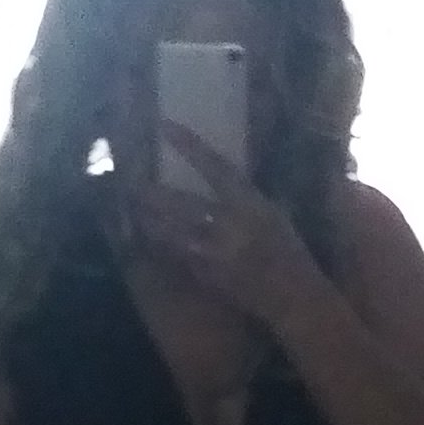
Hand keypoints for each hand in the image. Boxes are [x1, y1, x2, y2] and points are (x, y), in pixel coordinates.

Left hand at [135, 130, 324, 330]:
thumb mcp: (275, 214)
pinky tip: (150, 237)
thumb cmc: (290, 252)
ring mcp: (213, 252)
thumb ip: (245, 198)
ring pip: (170, 231)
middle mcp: (228, 225)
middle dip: (152, 192)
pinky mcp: (204, 274)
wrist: (293, 298)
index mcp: (250, 204)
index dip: (190, 145)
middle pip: (180, 203)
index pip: (216, 167)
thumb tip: (221, 179)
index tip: (165, 126)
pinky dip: (162, 244)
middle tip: (130, 180)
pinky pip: (176, 254)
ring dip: (149, 219)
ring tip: (132, 208)